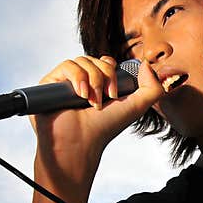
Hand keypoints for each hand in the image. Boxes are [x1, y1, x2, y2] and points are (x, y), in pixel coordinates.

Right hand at [30, 55, 163, 194]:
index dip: (112, 69)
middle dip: (105, 76)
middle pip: (95, 59)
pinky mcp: (49, 83)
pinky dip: (78, 77)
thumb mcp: (137, 107)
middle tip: (107, 98)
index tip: (115, 91)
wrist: (81, 143)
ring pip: (82, 60)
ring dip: (93, 80)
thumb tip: (146, 63)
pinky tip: (81, 94)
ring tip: (92, 101)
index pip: (105, 62)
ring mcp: (64, 82)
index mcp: (98, 85)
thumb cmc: (105, 127)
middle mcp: (81, 82)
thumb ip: (152, 87)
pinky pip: (67, 65)